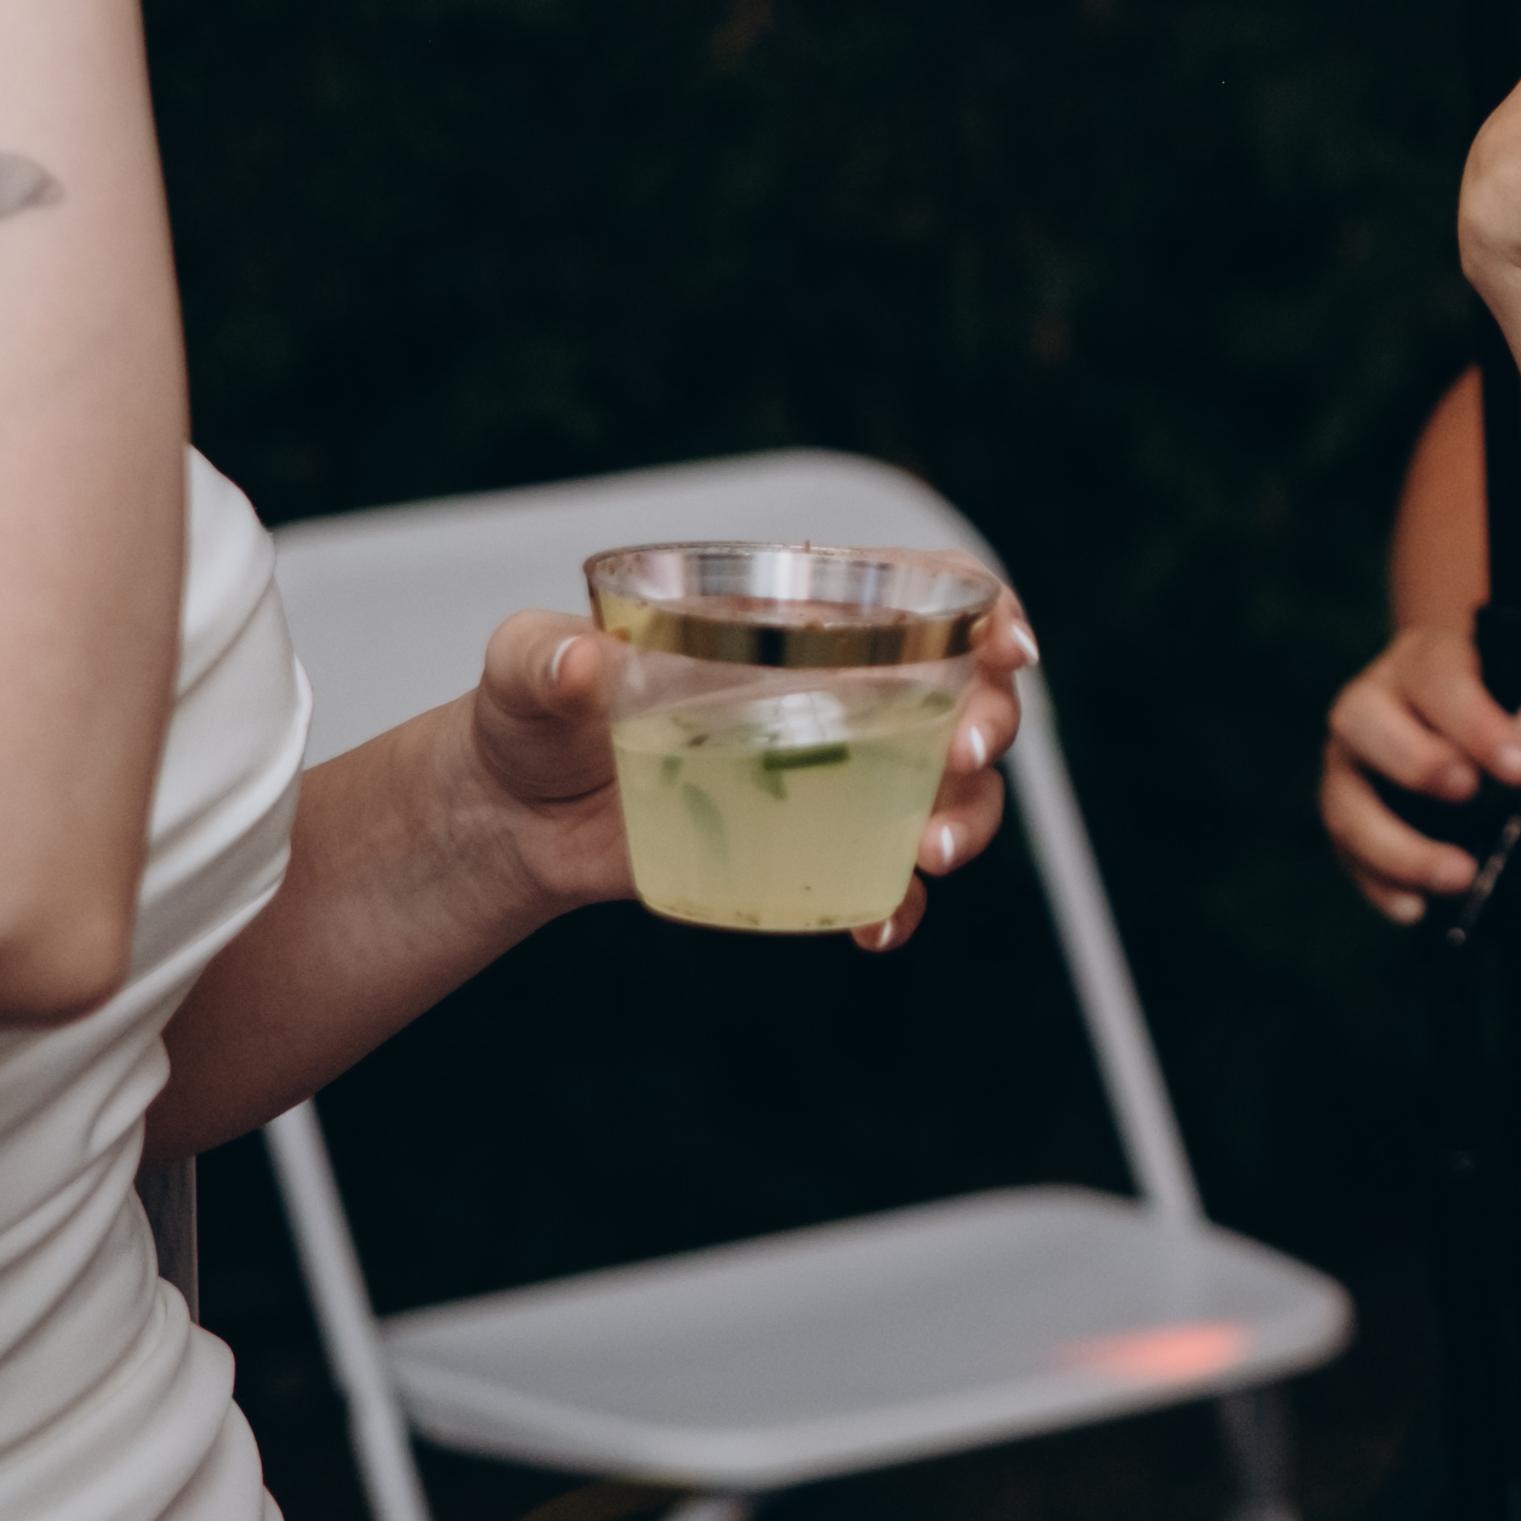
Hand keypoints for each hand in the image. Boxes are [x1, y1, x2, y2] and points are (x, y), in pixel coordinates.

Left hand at [465, 595, 1034, 953]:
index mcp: (794, 621)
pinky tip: (876, 928)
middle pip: (964, 691)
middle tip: (965, 760)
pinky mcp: (811, 842)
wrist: (513, 816)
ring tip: (932, 857)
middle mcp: (837, 690)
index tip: (1007, 649)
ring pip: (949, 786)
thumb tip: (580, 663)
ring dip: (968, 818)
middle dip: (992, 724)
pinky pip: (888, 874)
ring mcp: (834, 770)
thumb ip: (541, 657)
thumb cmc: (530, 716)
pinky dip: (902, 903)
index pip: (926, 592)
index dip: (988, 610)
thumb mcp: (525, 670)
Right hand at [1321, 622, 1520, 919]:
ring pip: (1344, 801)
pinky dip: (1379, 886)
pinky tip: (1418, 908)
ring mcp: (1350, 764)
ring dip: (1396, 847)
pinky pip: (1347, 856)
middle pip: (1362, 722)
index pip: (1439, 678)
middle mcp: (1371, 704)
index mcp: (1425, 660)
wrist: (1494, 728)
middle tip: (1470, 797)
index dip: (1476, 723)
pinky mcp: (1348, 818)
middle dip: (1417, 764)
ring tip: (1460, 876)